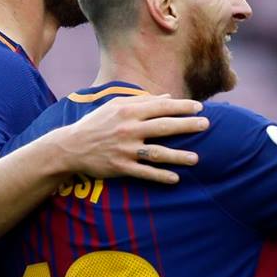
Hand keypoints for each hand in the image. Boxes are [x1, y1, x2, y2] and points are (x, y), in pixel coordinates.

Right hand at [55, 95, 209, 183]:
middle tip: (206, 125)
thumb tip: (169, 98)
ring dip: (177, 156)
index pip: (160, 107)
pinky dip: (160, 176)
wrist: (71, 146)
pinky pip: (144, 173)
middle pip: (162, 127)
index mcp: (127, 112)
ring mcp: (124, 149)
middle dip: (186, 125)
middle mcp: (128, 129)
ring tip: (196, 158)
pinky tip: (176, 178)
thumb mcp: (116, 106)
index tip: (200, 108)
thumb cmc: (97, 123)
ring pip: (156, 153)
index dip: (181, 107)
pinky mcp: (120, 167)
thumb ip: (143, 101)